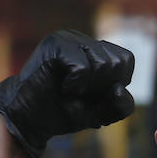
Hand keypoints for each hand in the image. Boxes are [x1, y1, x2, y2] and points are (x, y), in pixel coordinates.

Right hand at [0, 30, 133, 157]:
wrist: (30, 118)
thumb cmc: (64, 111)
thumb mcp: (102, 114)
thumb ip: (121, 106)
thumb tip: (119, 89)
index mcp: (96, 51)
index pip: (126, 60)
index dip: (117, 83)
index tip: (94, 92)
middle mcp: (82, 40)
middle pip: (118, 62)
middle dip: (102, 87)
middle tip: (79, 92)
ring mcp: (67, 38)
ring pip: (102, 64)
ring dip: (87, 87)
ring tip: (69, 89)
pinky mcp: (54, 45)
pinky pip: (82, 68)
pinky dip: (75, 86)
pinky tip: (62, 87)